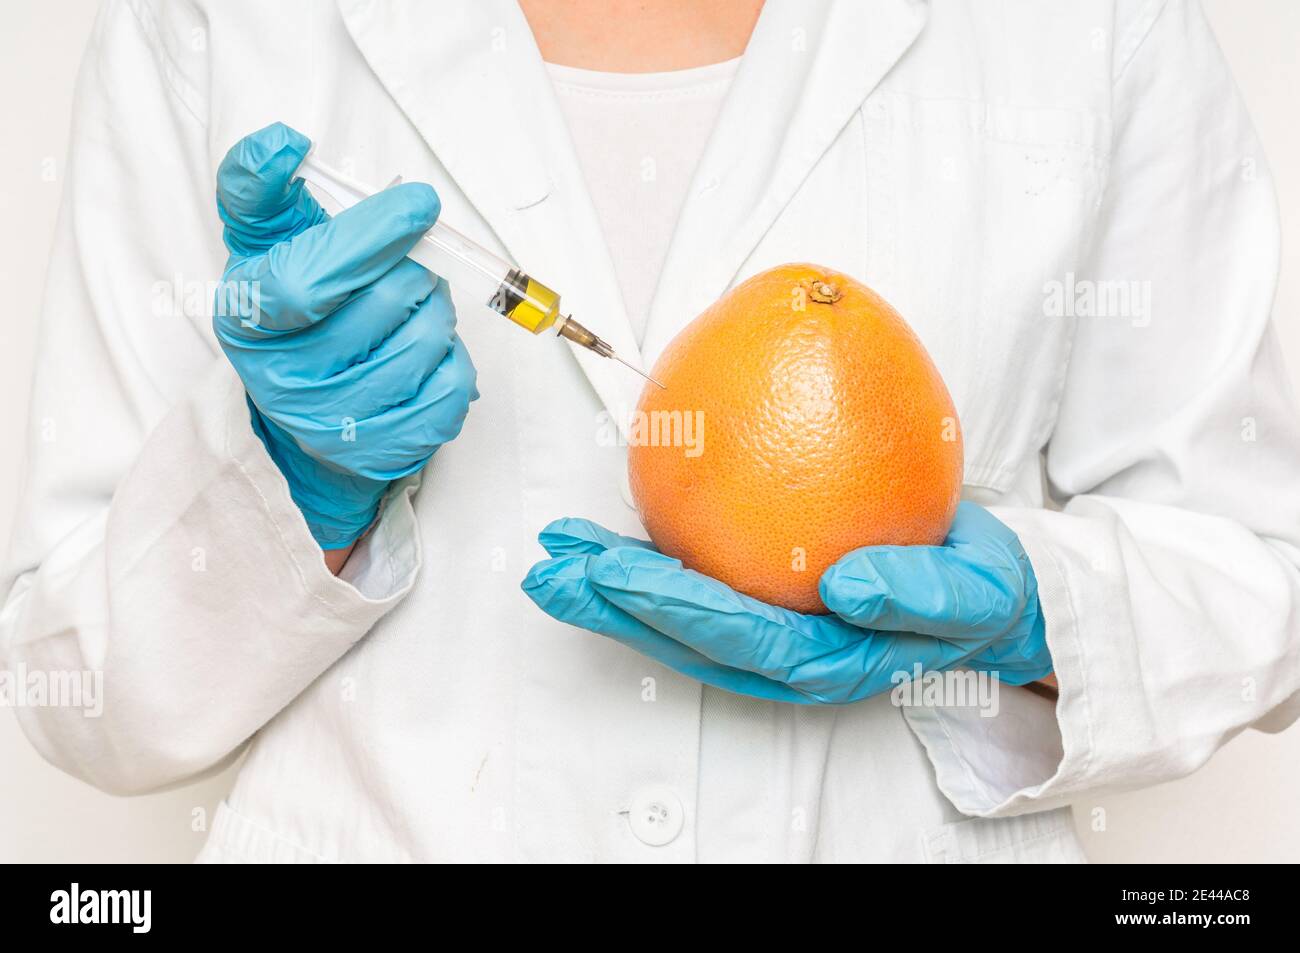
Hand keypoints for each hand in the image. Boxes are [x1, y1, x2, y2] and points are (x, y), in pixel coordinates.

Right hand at [213, 122, 477, 548]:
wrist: (306, 411)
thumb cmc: (294, 312)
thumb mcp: (263, 246)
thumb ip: (262, 188)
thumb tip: (282, 143)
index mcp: (246, 320)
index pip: (306, 281)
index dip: (370, 236)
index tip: (418, 203)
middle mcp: (283, 381)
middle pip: (383, 304)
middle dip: (414, 269)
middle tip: (411, 263)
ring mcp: (335, 425)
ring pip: (426, 343)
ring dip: (436, 311)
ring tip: (415, 308)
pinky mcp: (385, 451)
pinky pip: (452, 388)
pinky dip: (454, 359)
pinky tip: (426, 353)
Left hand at [521, 502, 1051, 702]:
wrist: (985, 593)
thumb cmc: (976, 593)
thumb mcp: (972, 594)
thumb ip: (919, 595)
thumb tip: (847, 585)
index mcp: (827, 661)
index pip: (736, 637)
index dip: (670, 607)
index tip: (613, 570)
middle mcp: (785, 657)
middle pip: (685, 635)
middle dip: (612, 605)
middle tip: (550, 566)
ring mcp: (770, 632)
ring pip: (678, 617)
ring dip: (611, 588)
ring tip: (557, 554)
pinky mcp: (764, 601)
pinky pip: (698, 584)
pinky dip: (647, 562)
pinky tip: (608, 536)